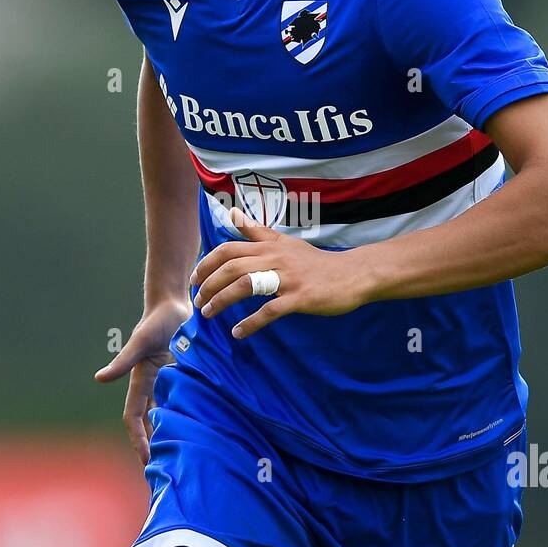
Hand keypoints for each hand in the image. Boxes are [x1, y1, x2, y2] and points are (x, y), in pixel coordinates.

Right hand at [94, 296, 191, 465]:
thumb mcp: (141, 342)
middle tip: (162, 469)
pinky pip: (185, 401)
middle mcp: (154, 384)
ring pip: (168, 414)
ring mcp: (170, 380)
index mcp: (142, 381)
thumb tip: (99, 379)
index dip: (138, 439)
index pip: (134, 417)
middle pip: (149, 421)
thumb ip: (123, 361)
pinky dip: (187, 416)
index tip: (146, 460)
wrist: (176, 304)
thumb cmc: (157, 320)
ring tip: (180, 457)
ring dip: (170, 433)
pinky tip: (201, 429)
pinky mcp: (185, 374)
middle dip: (152, 444)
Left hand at [190, 206, 365, 339]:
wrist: (352, 275)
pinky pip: (269, 311)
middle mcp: (275, 258)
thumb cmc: (316, 262)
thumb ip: (257, 231)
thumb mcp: (285, 243)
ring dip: (221, 301)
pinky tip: (238, 332)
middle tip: (198, 301)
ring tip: (208, 314)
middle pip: (231, 267)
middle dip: (208, 284)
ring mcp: (287, 278)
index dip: (206, 263)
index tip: (195, 280)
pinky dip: (250, 323)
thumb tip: (233, 214)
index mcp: (270, 246)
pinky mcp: (300, 297)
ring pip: (245, 286)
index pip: (228, 249)